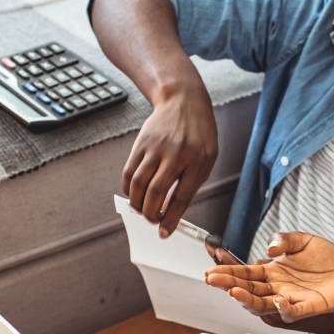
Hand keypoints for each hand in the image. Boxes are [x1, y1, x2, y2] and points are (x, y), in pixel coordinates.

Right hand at [122, 86, 217, 236]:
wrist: (183, 101)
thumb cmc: (198, 133)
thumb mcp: (207, 158)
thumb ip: (192, 182)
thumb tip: (172, 209)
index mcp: (197, 161)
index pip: (182, 197)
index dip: (171, 219)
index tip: (164, 232)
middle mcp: (175, 155)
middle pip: (156, 193)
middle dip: (150, 214)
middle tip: (152, 220)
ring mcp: (155, 148)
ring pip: (138, 185)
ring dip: (137, 204)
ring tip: (142, 210)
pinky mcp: (141, 144)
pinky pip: (128, 172)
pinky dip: (127, 189)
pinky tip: (133, 194)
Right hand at [204, 232, 333, 321]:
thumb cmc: (326, 261)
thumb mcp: (303, 241)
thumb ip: (284, 239)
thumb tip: (269, 249)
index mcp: (272, 272)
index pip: (245, 274)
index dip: (227, 273)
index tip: (209, 272)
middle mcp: (277, 288)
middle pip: (248, 289)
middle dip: (229, 285)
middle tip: (212, 280)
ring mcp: (291, 299)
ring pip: (263, 304)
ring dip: (248, 299)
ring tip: (233, 292)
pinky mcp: (309, 306)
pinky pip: (293, 312)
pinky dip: (285, 309)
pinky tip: (278, 301)